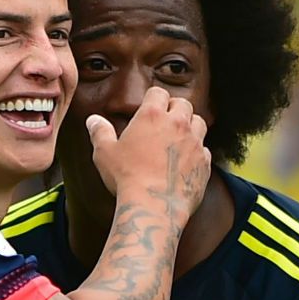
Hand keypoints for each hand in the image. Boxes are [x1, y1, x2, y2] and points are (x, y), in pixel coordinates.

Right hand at [88, 85, 210, 213]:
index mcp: (152, 116)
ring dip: (190, 126)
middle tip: (165, 122)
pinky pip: (205, 150)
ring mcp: (195, 143)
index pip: (158, 93)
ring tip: (178, 138)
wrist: (153, 206)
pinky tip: (185, 161)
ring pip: (199, 123)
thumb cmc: (126, 177)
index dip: (153, 99)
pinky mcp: (204, 162)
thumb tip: (93, 120)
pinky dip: (197, 152)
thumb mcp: (104, 153)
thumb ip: (100, 132)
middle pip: (183, 104)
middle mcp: (178, 124)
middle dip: (175, 109)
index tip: (149, 108)